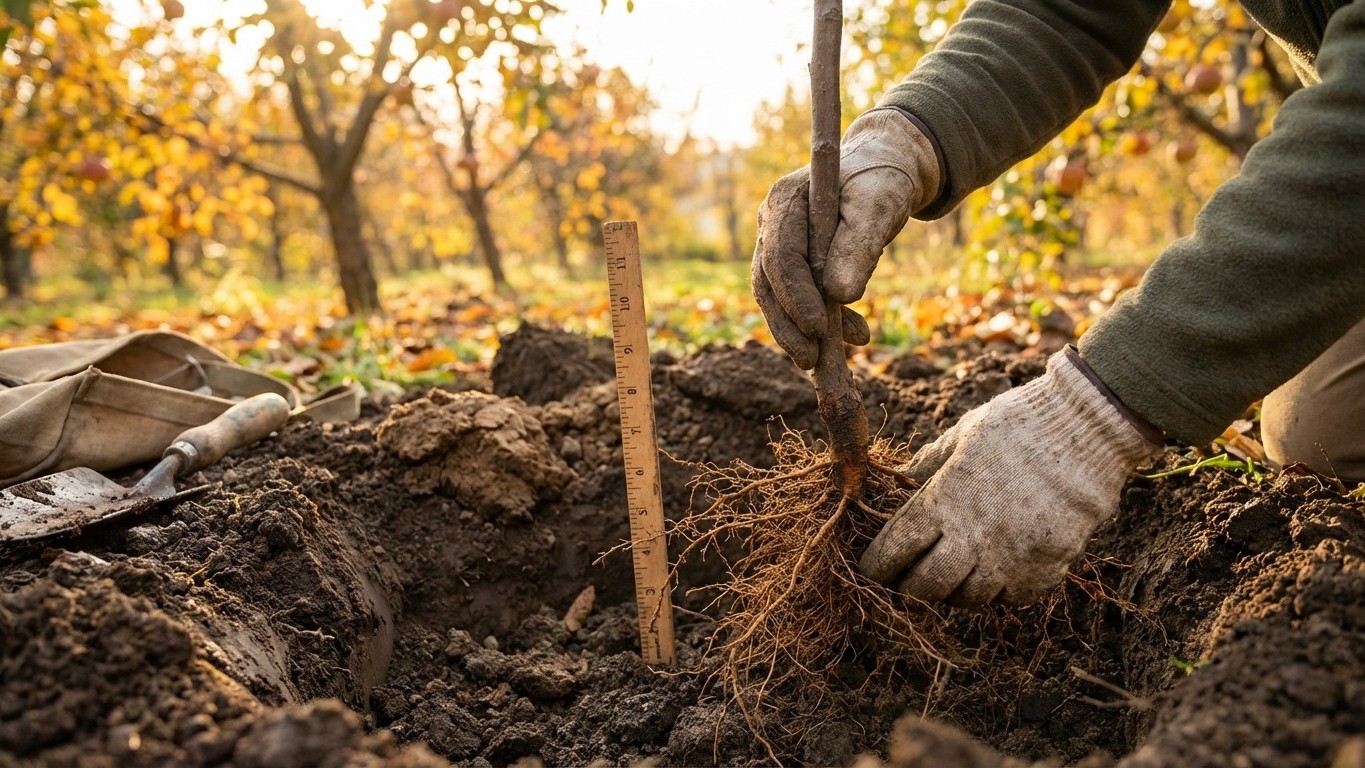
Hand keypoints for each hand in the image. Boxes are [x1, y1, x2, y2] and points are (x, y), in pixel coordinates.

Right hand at [752, 108, 940, 368]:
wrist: (885, 170)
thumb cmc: (882, 181)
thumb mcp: (879, 207)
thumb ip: (859, 247)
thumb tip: (840, 296)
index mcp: (786, 199)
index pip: (781, 256)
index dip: (797, 297)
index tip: (820, 329)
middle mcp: (772, 220)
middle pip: (768, 280)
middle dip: (789, 324)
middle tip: (811, 360)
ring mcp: (777, 240)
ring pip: (775, 294)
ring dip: (799, 330)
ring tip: (824, 361)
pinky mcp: (792, 259)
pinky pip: (796, 297)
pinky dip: (821, 321)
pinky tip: (853, 335)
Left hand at [859, 349, 1160, 605]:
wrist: (1088, 426)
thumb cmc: (1017, 422)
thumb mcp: (962, 434)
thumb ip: (929, 463)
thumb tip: (900, 479)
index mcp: (944, 499)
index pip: (896, 549)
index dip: (878, 565)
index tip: (872, 568)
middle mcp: (974, 535)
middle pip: (928, 587)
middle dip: (912, 587)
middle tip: (908, 579)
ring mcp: (1013, 555)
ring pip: (970, 599)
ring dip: (955, 591)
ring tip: (954, 574)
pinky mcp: (1049, 565)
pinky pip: (1014, 598)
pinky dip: (999, 592)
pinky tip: (997, 572)